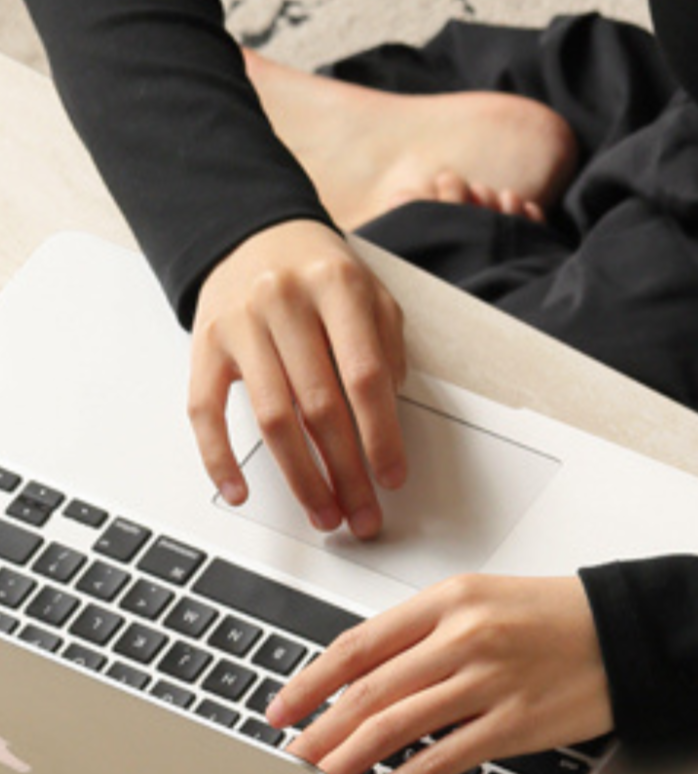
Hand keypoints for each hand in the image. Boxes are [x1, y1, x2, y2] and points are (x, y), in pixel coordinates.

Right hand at [191, 220, 408, 539]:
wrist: (254, 234)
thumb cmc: (320, 279)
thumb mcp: (372, 299)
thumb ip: (387, 356)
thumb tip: (385, 432)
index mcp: (335, 287)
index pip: (364, 376)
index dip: (381, 437)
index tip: (392, 480)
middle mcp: (283, 300)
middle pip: (319, 407)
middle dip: (346, 473)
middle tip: (363, 516)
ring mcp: (240, 322)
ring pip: (272, 418)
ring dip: (301, 479)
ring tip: (324, 513)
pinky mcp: (205, 342)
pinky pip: (205, 409)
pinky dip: (219, 457)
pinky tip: (239, 491)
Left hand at [271, 573, 615, 773]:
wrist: (631, 633)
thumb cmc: (560, 620)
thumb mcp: (486, 603)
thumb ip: (427, 636)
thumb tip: (370, 682)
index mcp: (448, 601)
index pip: (360, 645)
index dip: (312, 681)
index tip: (282, 707)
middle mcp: (462, 637)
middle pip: (368, 690)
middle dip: (317, 729)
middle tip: (285, 757)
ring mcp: (487, 682)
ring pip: (394, 726)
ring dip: (345, 760)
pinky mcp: (513, 725)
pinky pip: (439, 761)